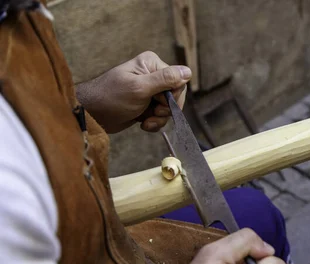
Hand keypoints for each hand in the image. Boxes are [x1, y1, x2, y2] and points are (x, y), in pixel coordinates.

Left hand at [76, 51, 190, 132]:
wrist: (92, 115)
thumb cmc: (111, 97)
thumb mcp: (140, 88)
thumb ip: (165, 80)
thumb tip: (188, 71)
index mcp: (152, 64)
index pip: (178, 81)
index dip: (173, 97)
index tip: (159, 104)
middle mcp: (153, 75)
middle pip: (175, 96)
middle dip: (166, 110)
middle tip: (152, 114)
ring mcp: (149, 91)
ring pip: (169, 108)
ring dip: (159, 119)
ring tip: (145, 121)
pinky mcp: (146, 105)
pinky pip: (160, 116)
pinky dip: (155, 123)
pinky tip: (143, 124)